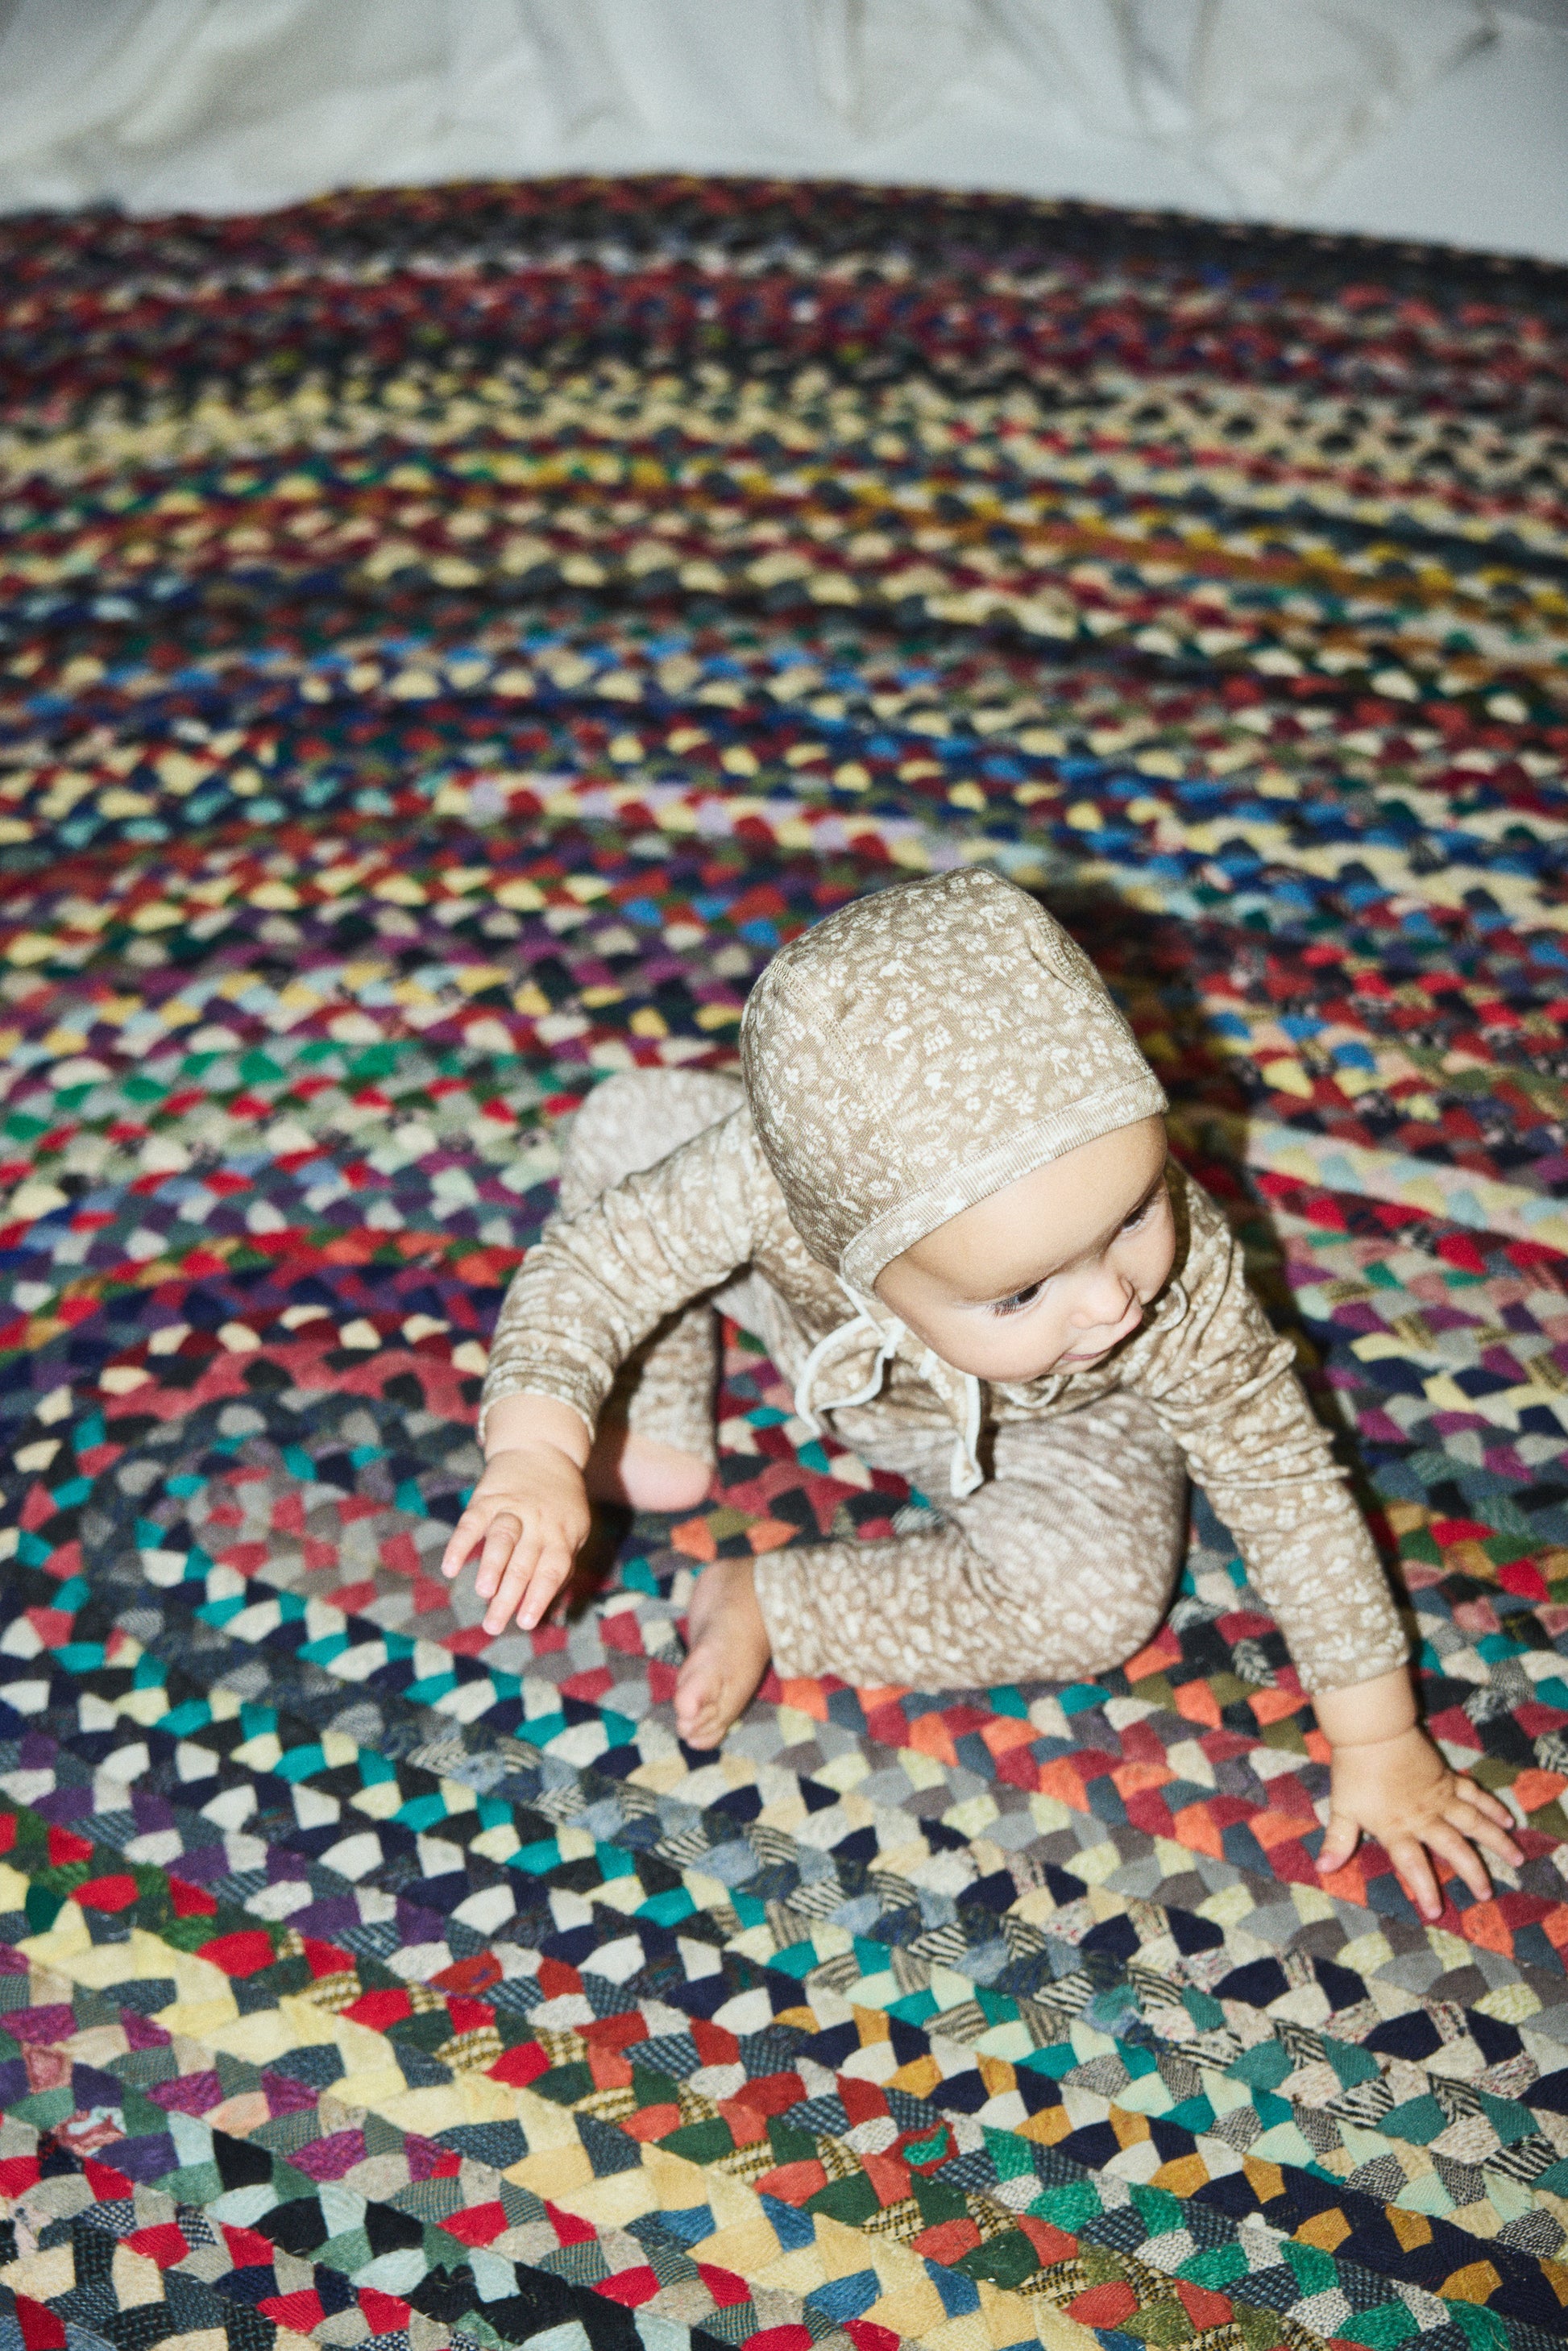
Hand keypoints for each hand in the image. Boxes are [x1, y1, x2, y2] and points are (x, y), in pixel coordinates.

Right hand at [440, 1440, 589, 1635]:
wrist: (543, 1448)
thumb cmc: (559, 1504)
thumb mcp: (573, 1530)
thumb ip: (561, 1567)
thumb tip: (555, 1614)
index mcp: (562, 1534)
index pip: (552, 1570)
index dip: (539, 1596)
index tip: (526, 1623)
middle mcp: (539, 1521)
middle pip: (524, 1562)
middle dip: (508, 1596)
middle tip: (493, 1626)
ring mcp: (513, 1507)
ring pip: (502, 1538)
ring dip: (492, 1565)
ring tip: (483, 1592)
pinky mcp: (488, 1496)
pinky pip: (472, 1521)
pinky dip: (460, 1544)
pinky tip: (450, 1567)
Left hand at [1317, 1723, 1521, 1921]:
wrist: (1372, 1731)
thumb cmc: (1353, 1770)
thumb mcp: (1342, 1807)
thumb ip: (1338, 1840)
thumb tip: (1324, 1868)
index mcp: (1397, 1827)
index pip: (1413, 1865)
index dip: (1424, 1888)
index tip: (1435, 1911)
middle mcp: (1423, 1816)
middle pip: (1454, 1848)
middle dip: (1472, 1872)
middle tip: (1487, 1893)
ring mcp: (1440, 1797)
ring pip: (1474, 1823)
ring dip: (1496, 1842)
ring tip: (1517, 1859)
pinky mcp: (1447, 1779)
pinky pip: (1475, 1795)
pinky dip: (1491, 1807)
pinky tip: (1507, 1820)